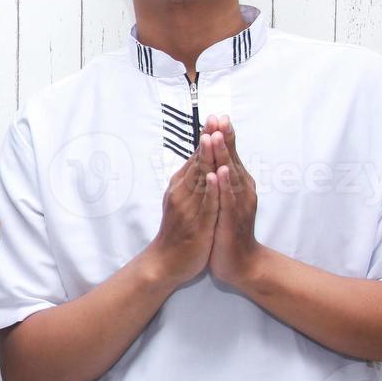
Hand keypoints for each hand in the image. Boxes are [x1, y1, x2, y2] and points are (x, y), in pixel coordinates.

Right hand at [143, 130, 219, 284]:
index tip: (215, 117)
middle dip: (207, 140)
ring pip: (199, 179)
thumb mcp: (183, 201)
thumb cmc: (178, 231)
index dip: (205, 137)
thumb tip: (199, 159)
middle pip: (197, 162)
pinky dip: (209, 189)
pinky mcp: (195, 224)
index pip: (195, 157)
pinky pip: (204, 204)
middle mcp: (181, 193)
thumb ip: (191, 181)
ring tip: (213, 138)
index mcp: (180, 186)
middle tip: (215, 119)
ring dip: (206, 158)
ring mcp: (187, 208)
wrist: (165, 263)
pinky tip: (215, 175)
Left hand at [204, 115, 262, 286]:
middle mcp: (242, 190)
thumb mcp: (225, 200)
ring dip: (225, 155)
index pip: (230, 155)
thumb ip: (222, 181)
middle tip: (219, 117)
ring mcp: (239, 204)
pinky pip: (229, 199)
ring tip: (218, 136)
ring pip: (231, 175)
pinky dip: (225, 184)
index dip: (224, 136)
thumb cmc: (229, 230)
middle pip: (232, 159)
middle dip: (225, 138)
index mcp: (238, 184)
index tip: (217, 115)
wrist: (241, 264)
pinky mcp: (234, 219)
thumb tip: (217, 160)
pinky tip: (221, 171)